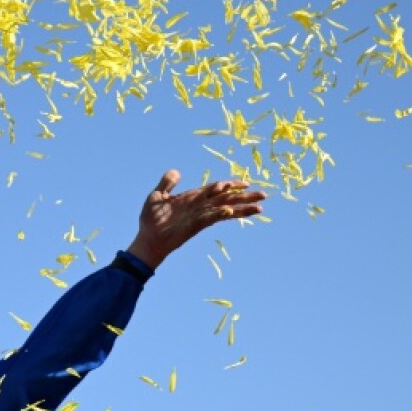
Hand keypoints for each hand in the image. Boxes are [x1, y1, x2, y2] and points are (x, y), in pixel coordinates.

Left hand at [125, 170, 265, 269]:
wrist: (147, 238)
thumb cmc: (151, 219)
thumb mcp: (157, 196)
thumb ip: (167, 183)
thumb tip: (177, 171)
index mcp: (193, 198)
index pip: (216, 190)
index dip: (231, 186)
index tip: (245, 182)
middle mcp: (200, 207)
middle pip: (227, 199)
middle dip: (245, 197)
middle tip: (264, 195)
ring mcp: (199, 217)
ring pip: (224, 210)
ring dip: (241, 209)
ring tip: (259, 208)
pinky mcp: (194, 226)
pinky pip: (210, 219)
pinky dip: (220, 215)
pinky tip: (231, 212)